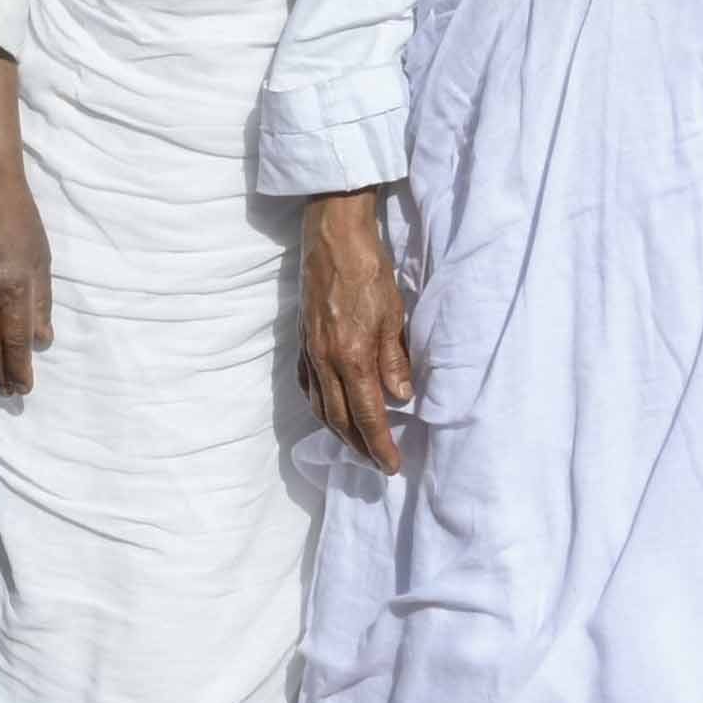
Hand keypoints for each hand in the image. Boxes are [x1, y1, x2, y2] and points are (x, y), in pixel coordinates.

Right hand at [295, 191, 412, 471]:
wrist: (332, 236)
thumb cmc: (369, 270)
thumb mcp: (394, 315)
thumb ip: (394, 360)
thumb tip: (400, 397)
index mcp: (352, 356)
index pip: (367, 416)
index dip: (380, 446)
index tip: (392, 466)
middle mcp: (326, 361)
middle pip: (340, 420)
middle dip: (359, 448)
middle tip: (377, 465)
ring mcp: (309, 352)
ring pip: (320, 407)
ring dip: (338, 433)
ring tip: (356, 446)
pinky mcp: (302, 340)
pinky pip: (307, 385)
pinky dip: (319, 406)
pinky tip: (329, 410)